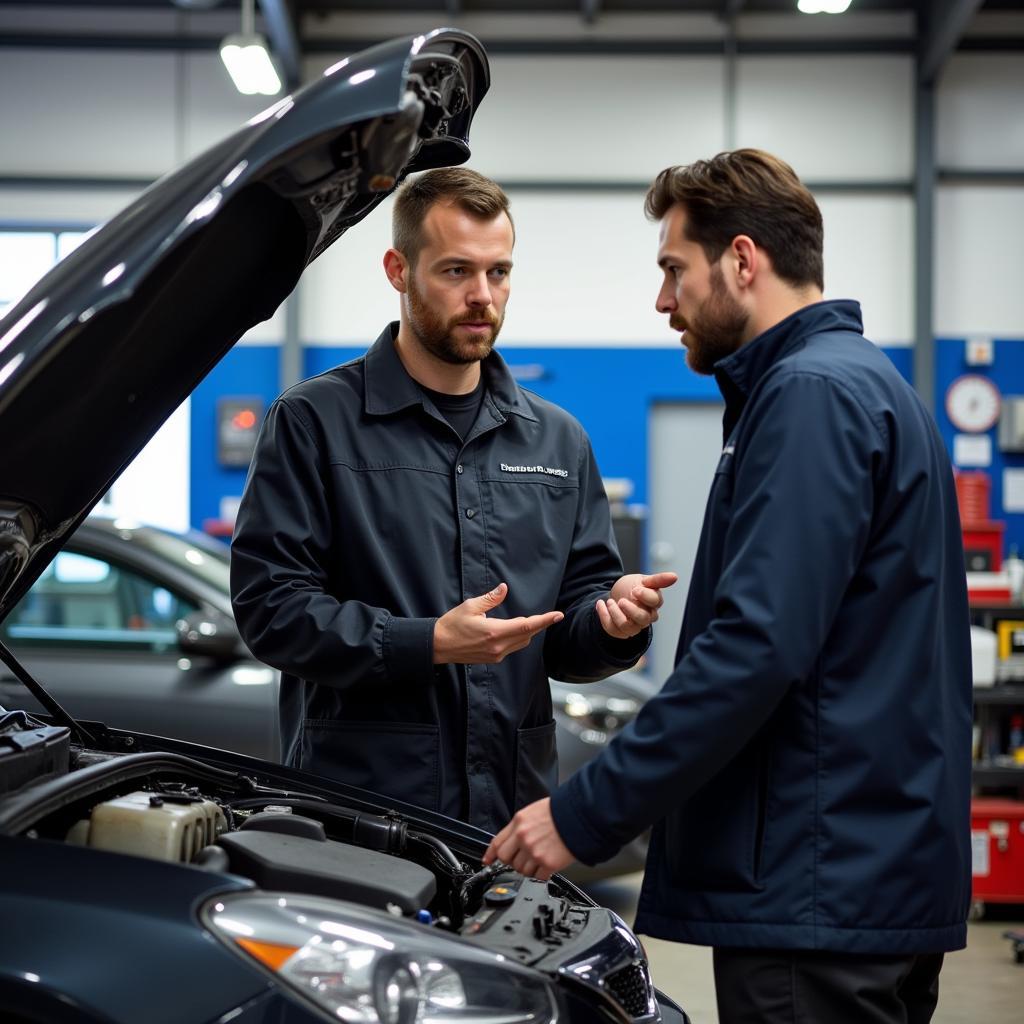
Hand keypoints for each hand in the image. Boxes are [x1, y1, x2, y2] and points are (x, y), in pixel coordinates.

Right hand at [433, 583, 563, 664]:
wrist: (438, 646)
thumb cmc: (452, 624)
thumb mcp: (470, 606)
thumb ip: (490, 598)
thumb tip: (504, 588)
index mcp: (494, 632)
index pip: (527, 626)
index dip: (545, 620)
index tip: (558, 615)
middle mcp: (498, 646)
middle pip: (528, 635)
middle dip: (538, 624)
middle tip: (547, 615)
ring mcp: (496, 655)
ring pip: (521, 643)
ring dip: (528, 632)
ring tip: (529, 621)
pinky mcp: (492, 659)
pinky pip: (512, 648)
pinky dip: (517, 638)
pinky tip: (512, 630)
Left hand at [483, 799, 573, 880]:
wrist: (580, 815)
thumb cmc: (560, 811)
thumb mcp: (533, 812)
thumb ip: (521, 826)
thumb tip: (513, 840)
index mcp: (519, 822)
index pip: (497, 842)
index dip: (490, 854)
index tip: (488, 860)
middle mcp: (523, 837)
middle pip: (506, 859)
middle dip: (512, 861)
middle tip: (522, 859)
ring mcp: (534, 851)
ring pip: (521, 870)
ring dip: (529, 868)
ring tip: (539, 858)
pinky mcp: (548, 863)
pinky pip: (537, 877)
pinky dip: (541, 874)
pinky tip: (547, 865)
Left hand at [597, 571, 678, 639]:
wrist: (618, 595)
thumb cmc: (635, 588)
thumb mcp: (644, 580)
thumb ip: (657, 580)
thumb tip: (674, 576)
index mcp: (654, 603)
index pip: (655, 602)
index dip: (645, 596)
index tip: (636, 589)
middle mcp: (646, 616)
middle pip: (643, 619)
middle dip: (631, 610)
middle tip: (621, 600)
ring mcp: (634, 625)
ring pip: (627, 627)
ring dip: (615, 614)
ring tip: (609, 601)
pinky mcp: (620, 630)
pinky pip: (612, 628)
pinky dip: (604, 616)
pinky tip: (600, 603)